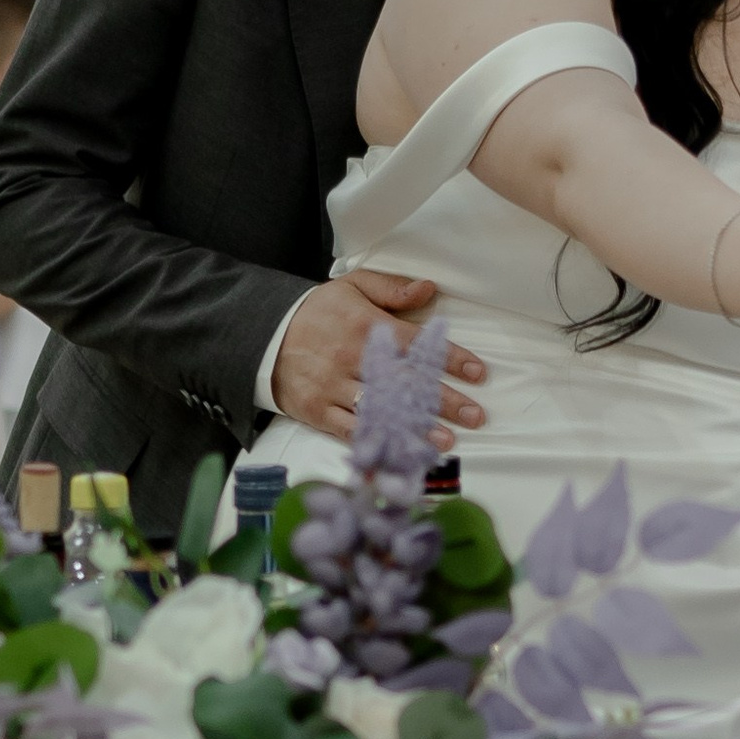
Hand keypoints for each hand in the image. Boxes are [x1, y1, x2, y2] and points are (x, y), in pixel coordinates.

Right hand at [269, 274, 487, 446]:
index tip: (477, 373)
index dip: (449, 358)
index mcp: (365, 326)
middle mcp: (352, 358)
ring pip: (381, 410)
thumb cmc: (316, 312)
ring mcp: (334, 387)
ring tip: (445, 440)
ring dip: (414, 427)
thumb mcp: (351, 287)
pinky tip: (399, 451)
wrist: (262, 335)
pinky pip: (350, 429)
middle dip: (444, 400)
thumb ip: (391, 289)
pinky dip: (376, 441)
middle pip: (406, 382)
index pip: (416, 344)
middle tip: (476, 415)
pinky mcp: (317, 410)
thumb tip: (429, 289)